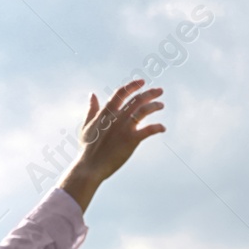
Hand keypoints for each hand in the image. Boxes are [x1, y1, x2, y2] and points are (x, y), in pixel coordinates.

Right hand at [58, 79, 164, 211]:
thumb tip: (92, 94)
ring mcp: (125, 127)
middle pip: (137, 99)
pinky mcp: (131, 140)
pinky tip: (162, 128)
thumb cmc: (87, 149)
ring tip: (161, 105)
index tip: (142, 82)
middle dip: (150, 93)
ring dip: (155, 106)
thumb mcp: (86, 126)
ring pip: (144, 110)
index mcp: (106, 112)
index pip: (121, 92)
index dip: (133, 85)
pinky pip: (149, 130)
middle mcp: (117, 117)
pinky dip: (157, 127)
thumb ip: (91, 109)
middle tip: (160, 91)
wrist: (90, 166)